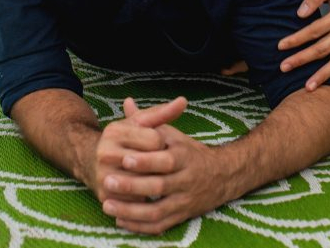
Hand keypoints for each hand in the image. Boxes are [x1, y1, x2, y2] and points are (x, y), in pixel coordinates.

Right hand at [86, 97, 186, 204]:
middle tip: (158, 164)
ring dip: (154, 182)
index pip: (155, 140)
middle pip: (150, 163)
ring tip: (153, 177)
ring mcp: (105, 176)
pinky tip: (145, 192)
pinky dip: (145, 198)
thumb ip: (161, 113)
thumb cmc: (123, 141)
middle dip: (158, 165)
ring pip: (145, 184)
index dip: (162, 144)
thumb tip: (183, 101)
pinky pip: (137, 201)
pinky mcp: (106, 196)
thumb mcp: (138, 124)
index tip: (158, 145)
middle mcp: (105, 153)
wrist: (90, 162)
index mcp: (115, 132)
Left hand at [99, 99, 230, 234]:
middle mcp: (185, 180)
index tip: (125, 158)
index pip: (165, 160)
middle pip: (159, 186)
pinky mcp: (181, 217)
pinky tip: (120, 221)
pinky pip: (159, 226)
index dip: (145, 160)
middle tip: (107, 180)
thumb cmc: (188, 151)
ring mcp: (183, 201)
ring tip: (107, 204)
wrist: (222, 175)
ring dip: (131, 210)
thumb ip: (149, 121)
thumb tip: (126, 103)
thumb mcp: (172, 133)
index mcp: (183, 156)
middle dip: (132, 185)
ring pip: (157, 211)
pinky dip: (139, 226)